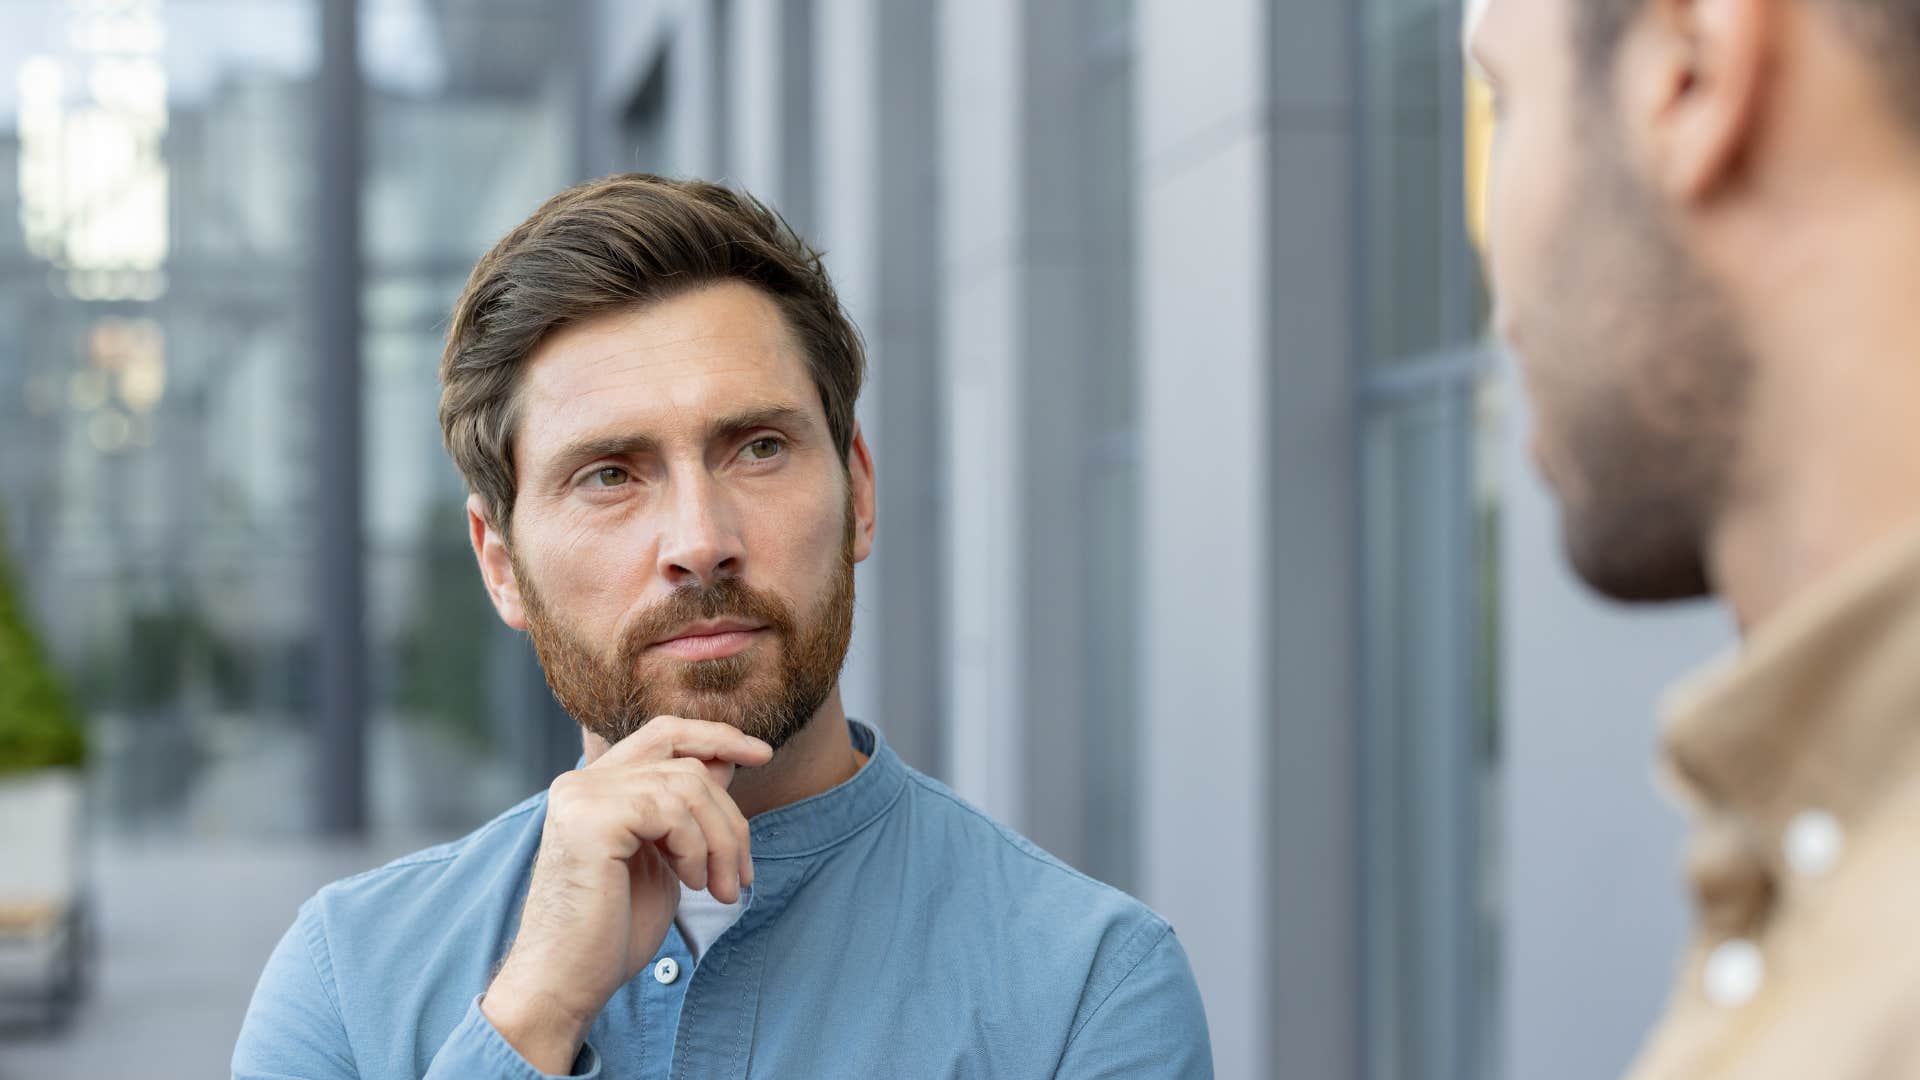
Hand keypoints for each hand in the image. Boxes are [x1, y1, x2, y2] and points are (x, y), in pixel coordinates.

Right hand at [480, 716, 772, 1072]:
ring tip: (720, 889)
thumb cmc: (613, 929)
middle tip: (742, 874)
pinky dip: (695, 848)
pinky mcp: (590, 818)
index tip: (763, 754)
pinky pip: (671, 811)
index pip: (664, 734)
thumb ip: (685, 808)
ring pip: (688, 787)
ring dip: (720, 842)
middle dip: (730, 819)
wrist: (568, 982)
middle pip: (687, 766)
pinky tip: (692, 885)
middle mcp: (582, 782)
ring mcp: (582, 797)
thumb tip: (726, 760)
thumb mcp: (664, 857)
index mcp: (595, 786)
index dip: (717, 736)